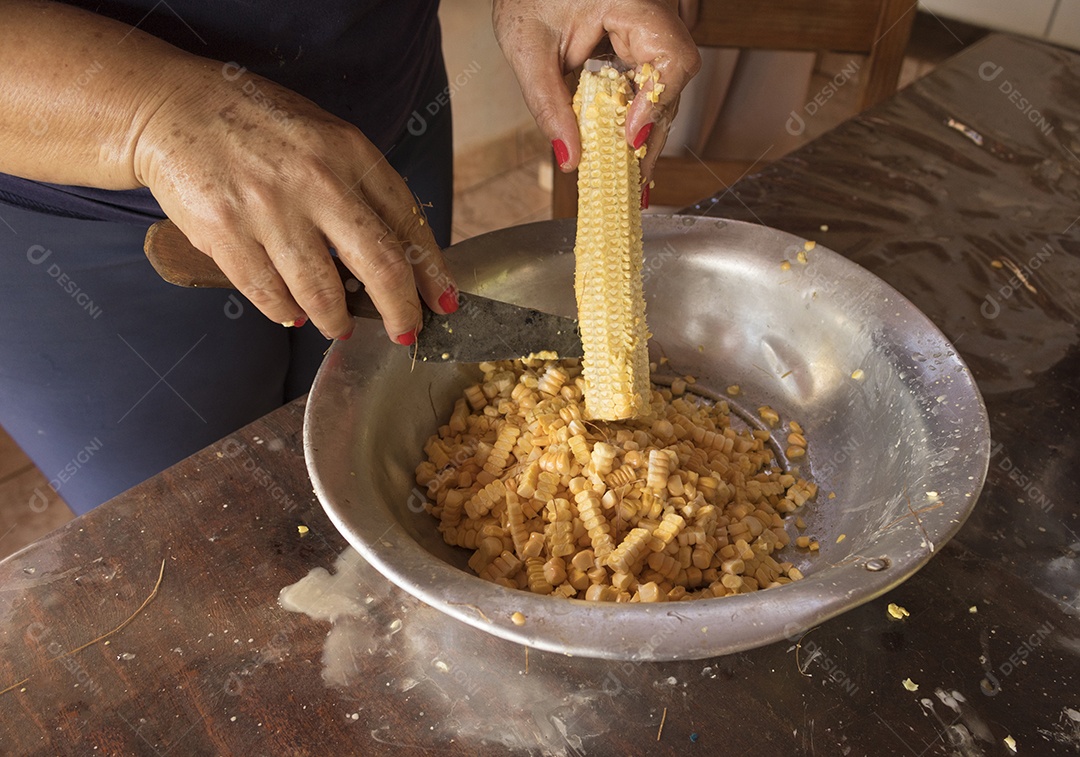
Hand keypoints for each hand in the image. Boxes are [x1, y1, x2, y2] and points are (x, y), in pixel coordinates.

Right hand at [133, 61, 455, 341]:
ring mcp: (269, 209)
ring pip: (323, 293)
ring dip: (336, 320)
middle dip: (400, 312)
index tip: (442, 303)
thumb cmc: (259, 126)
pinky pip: (269, 295)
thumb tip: (400, 254)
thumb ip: (362, 187)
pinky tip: (293, 313)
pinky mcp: (225, 234)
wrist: (172, 108)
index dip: (431, 272)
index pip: (409, 223)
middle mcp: (316, 180)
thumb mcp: (325, 137)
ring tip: (338, 326)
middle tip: (404, 332)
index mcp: (350, 152)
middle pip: (381, 267)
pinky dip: (287, 313)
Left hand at [493, 0, 700, 182]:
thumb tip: (570, 157)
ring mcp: (650, 26)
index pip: (671, 57)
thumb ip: (547, 104)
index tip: (630, 137)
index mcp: (633, 2)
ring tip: (631, 174)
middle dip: (651, 132)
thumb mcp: (528, 48)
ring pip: (664, 86)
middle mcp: (652, 13)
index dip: (656, 103)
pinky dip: (636, 112)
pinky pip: (648, 81)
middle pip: (671, 81)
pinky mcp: (640, 40)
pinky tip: (626, 144)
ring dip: (645, 127)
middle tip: (634, 179)